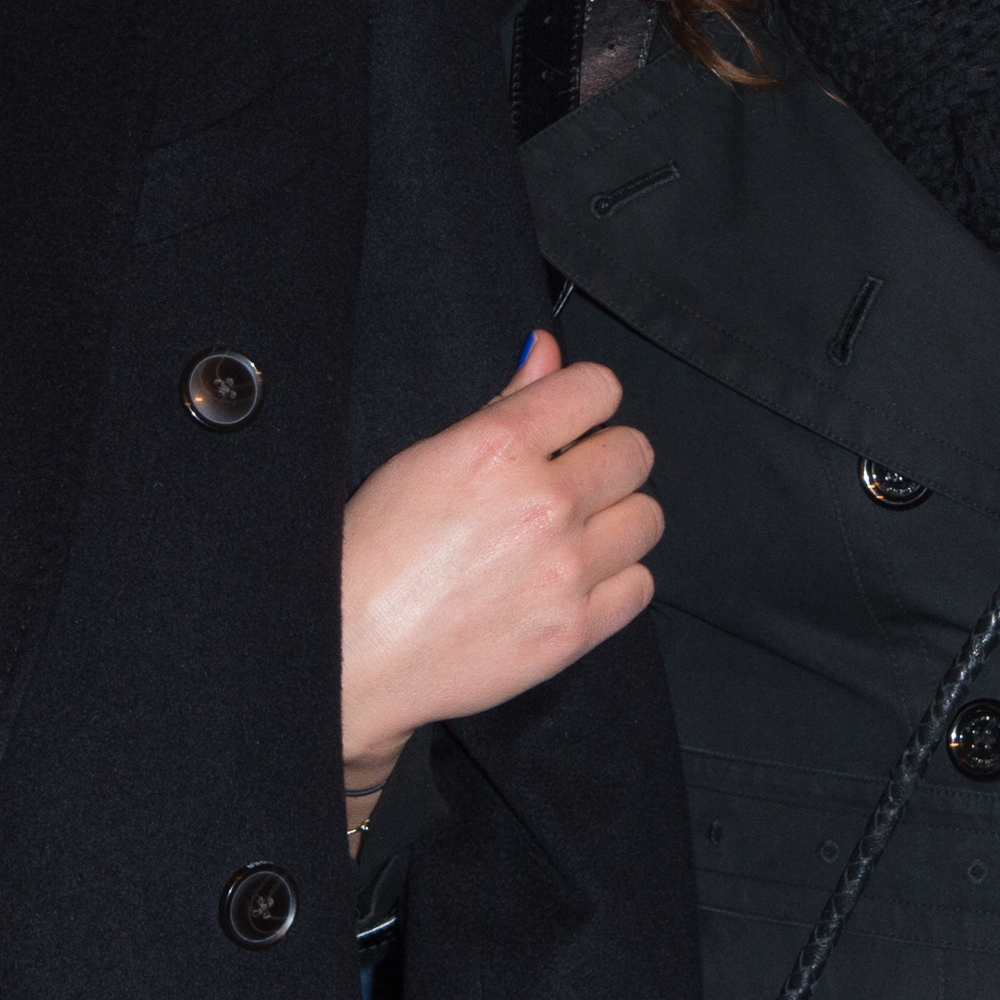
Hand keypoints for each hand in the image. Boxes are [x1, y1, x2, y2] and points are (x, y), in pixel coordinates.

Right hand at [340, 331, 661, 811]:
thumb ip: (502, 401)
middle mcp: (544, 503)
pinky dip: (615, 579)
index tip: (572, 421)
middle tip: (572, 479)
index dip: (586, 400)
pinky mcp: (574, 631)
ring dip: (616, 518)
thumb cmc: (374, 549)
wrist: (352, 649)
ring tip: (575, 532)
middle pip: (634, 452)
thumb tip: (547, 350)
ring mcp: (565, 570)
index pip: (599, 388)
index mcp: (499, 446)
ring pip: (647, 518)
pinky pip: (640, 585)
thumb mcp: (426, 455)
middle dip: (606, 457)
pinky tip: (574, 578)